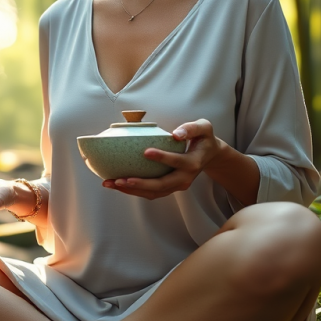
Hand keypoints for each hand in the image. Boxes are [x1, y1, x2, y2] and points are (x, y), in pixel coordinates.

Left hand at [101, 119, 223, 199]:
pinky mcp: (169, 188)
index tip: (145, 152)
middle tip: (120, 179)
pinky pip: (150, 192)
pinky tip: (117, 184)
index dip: (162, 158)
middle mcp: (185, 179)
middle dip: (139, 184)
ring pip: (153, 192)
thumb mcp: (204, 127)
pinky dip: (133, 190)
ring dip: (131, 190)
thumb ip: (191, 128)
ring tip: (111, 183)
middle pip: (161, 185)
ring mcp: (177, 186)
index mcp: (193, 163)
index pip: (177, 162)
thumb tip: (176, 134)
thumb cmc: (203, 138)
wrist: (209, 155)